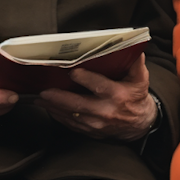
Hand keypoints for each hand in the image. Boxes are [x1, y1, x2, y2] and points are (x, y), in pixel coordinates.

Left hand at [36, 54, 156, 140]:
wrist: (138, 125)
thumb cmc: (136, 99)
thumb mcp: (140, 80)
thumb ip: (136, 64)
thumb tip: (135, 48)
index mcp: (117, 95)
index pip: (98, 85)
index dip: (84, 78)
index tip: (72, 71)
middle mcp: (105, 111)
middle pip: (78, 104)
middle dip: (59, 97)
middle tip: (44, 90)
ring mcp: (96, 123)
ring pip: (70, 115)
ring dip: (53, 107)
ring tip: (39, 98)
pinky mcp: (90, 131)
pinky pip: (70, 124)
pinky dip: (57, 116)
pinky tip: (48, 108)